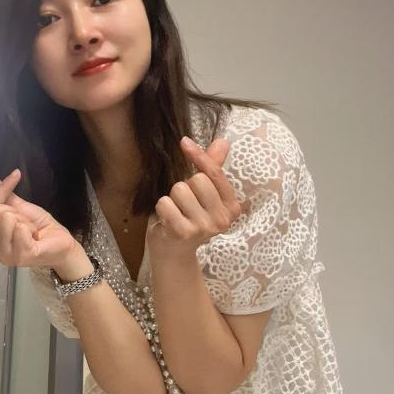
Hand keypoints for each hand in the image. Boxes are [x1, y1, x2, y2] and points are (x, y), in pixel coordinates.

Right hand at [0, 169, 79, 268]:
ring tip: (31, 232)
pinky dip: (31, 228)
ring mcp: (6, 256)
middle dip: (15, 212)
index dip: (2, 189)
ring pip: (7, 219)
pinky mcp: (21, 256)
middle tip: (26, 223)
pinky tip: (35, 238)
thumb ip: (2, 194)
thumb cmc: (40, 228)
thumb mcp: (19, 208)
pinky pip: (20, 229)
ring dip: (25, 222)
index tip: (16, 174)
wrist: (61, 243)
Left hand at [146, 137, 242, 255]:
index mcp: (232, 207)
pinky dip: (162, 208)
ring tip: (176, 213)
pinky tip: (167, 221)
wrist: (174, 252)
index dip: (198, 156)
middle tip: (184, 205)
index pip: (215, 173)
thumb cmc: (189, 217)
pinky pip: (165, 203)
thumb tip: (223, 141)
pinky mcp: (183, 232)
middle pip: (197, 179)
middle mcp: (222, 219)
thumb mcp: (204, 194)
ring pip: (180, 189)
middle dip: (184, 187)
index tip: (184, 142)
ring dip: (172, 198)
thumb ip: (213, 167)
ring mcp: (203, 227)